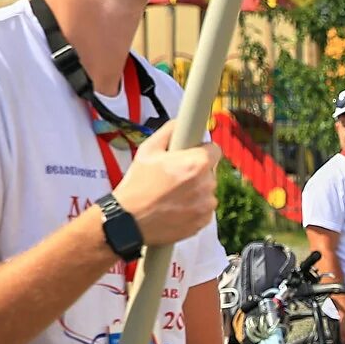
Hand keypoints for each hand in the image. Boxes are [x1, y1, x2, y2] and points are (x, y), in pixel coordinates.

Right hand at [111, 123, 222, 246]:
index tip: (189, 155)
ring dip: (196, 190)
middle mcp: (208, 184)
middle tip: (174, 176)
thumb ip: (169, 131)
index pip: (214, 149)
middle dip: (196, 171)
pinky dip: (194, 207)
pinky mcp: (204, 221)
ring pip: (207, 190)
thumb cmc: (137, 184)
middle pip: (210, 171)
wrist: (129, 220)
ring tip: (171, 194)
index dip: (200, 150)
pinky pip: (204, 208)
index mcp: (197, 163)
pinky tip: (175, 207)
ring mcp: (207, 205)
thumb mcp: (148, 149)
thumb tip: (182, 122)